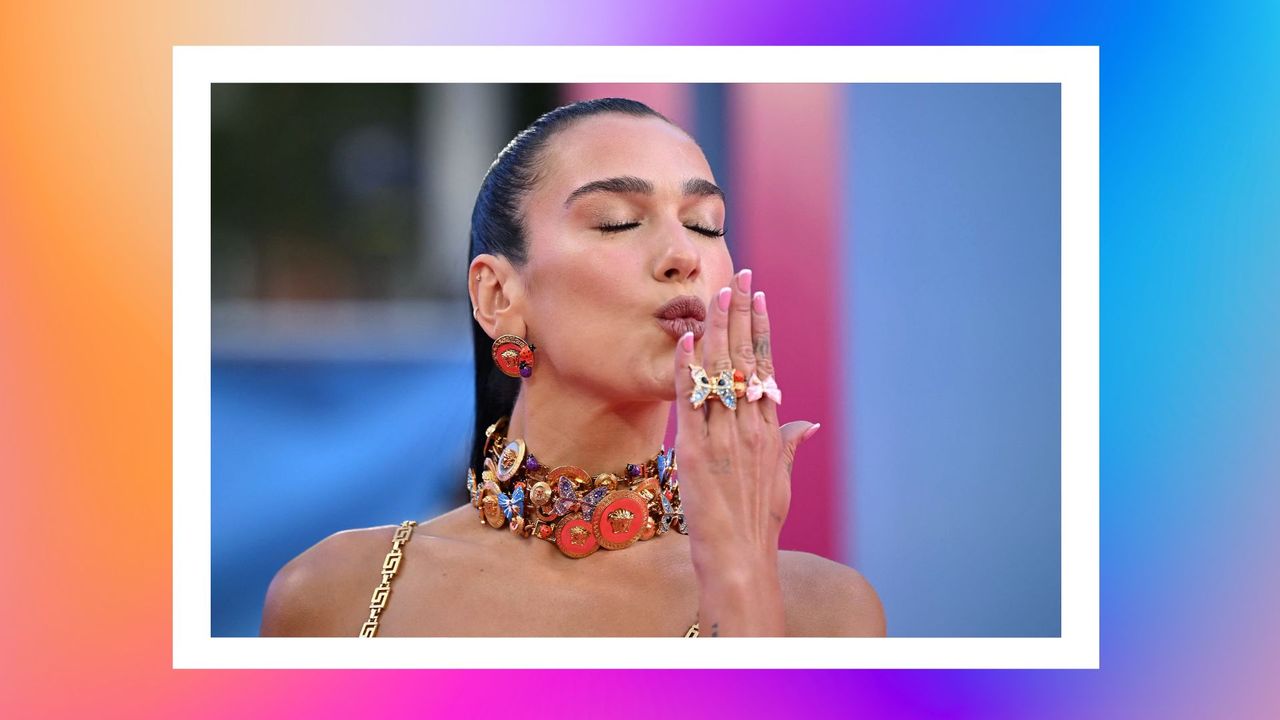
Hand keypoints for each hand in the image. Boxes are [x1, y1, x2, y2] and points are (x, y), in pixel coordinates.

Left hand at [673, 268, 820, 634]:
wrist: (741, 559)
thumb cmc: (758, 523)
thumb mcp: (780, 479)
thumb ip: (790, 445)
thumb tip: (808, 424)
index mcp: (770, 429)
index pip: (765, 366)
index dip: (760, 328)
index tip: (758, 295)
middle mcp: (751, 427)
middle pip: (744, 359)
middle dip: (741, 313)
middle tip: (738, 275)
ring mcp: (725, 437)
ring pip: (719, 372)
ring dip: (715, 329)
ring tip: (715, 293)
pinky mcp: (698, 452)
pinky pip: (690, 401)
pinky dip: (686, 369)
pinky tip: (684, 339)